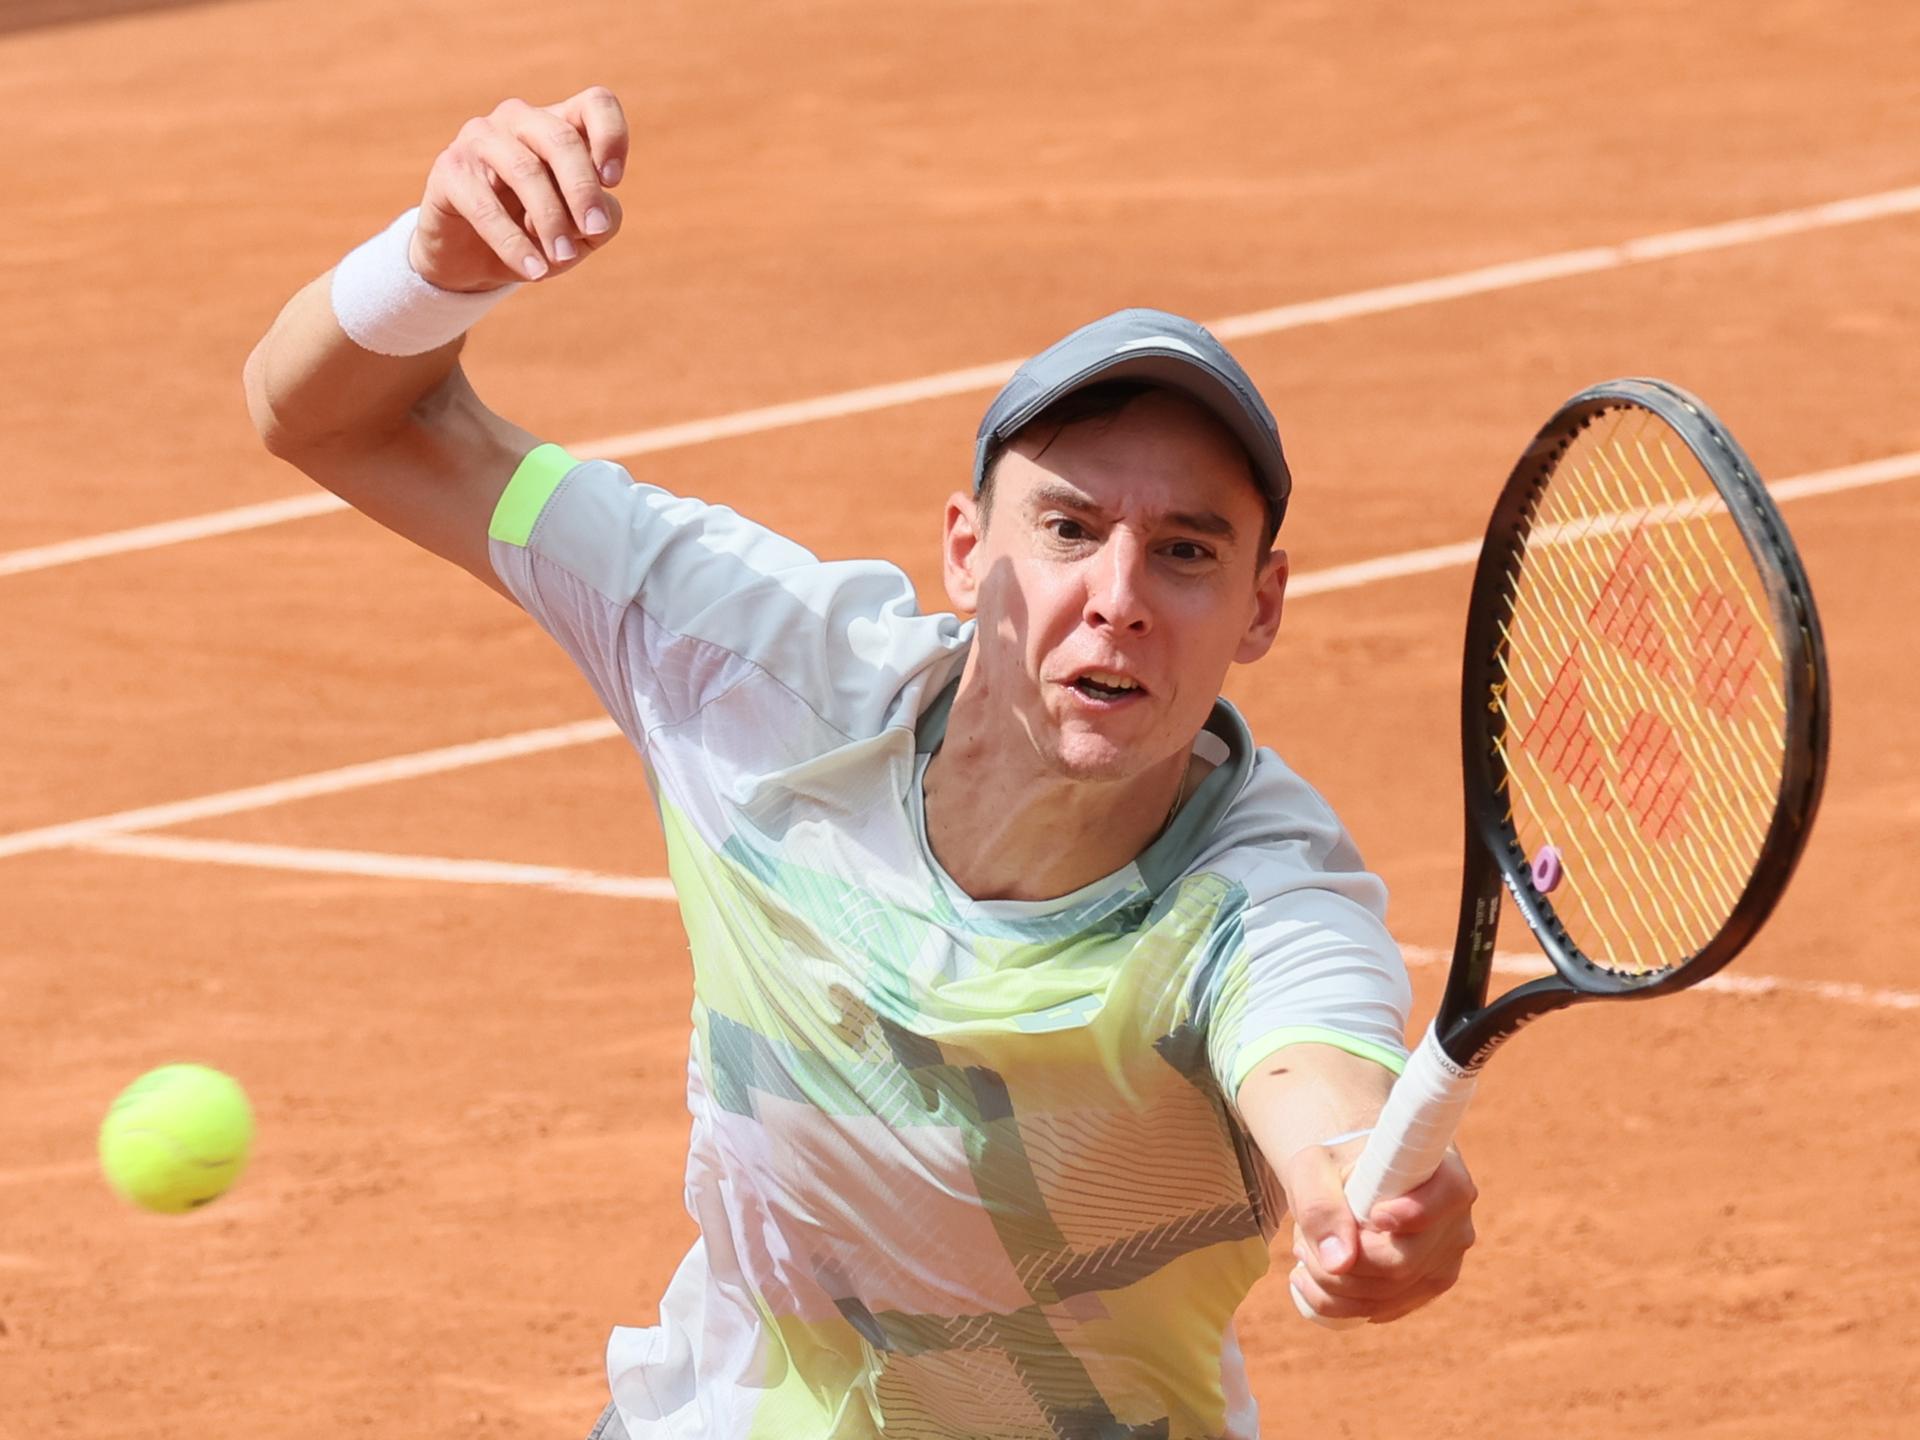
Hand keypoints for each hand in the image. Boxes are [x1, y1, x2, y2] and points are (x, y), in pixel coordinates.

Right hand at [409, 89, 628, 292]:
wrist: (470, 259)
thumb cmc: (535, 235)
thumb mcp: (581, 235)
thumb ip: (603, 221)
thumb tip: (597, 215)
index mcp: (558, 124)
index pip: (595, 104)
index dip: (611, 136)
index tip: (613, 182)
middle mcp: (518, 120)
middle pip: (561, 138)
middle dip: (583, 189)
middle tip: (594, 229)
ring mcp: (479, 138)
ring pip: (525, 169)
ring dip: (550, 220)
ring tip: (563, 258)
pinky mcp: (449, 169)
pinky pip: (485, 205)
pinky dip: (514, 243)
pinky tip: (533, 270)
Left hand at [1279, 1141, 1476, 1324]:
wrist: (1343, 1184)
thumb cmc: (1332, 1167)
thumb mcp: (1313, 1169)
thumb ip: (1320, 1205)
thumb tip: (1339, 1263)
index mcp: (1444, 1173)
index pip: (1448, 1196)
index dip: (1414, 1213)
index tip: (1375, 1215)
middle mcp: (1455, 1222)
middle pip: (1404, 1261)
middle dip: (1343, 1260)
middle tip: (1301, 1242)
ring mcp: (1445, 1261)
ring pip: (1390, 1293)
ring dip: (1333, 1283)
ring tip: (1303, 1252)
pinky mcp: (1424, 1288)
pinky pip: (1382, 1309)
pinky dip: (1338, 1302)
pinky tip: (1310, 1280)